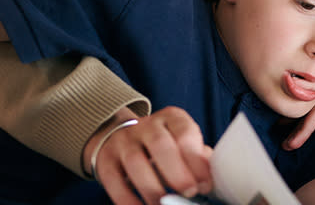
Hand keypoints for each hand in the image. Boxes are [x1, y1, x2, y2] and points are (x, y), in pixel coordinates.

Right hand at [87, 107, 213, 204]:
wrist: (119, 138)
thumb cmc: (162, 146)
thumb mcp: (181, 144)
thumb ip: (197, 157)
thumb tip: (209, 179)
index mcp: (171, 118)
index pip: (184, 133)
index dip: (196, 159)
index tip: (205, 183)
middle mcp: (145, 126)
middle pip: (160, 144)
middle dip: (176, 171)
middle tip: (189, 192)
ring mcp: (123, 141)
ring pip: (135, 162)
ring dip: (152, 187)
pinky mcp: (105, 161)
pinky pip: (114, 180)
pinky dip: (127, 199)